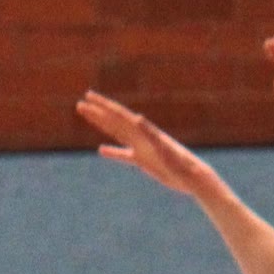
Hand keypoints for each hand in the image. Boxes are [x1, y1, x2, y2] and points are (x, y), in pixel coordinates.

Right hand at [76, 92, 217, 197]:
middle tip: (80, 104)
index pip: (119, 115)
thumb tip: (137, 118)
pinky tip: (101, 150)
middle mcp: (141, 135)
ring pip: (117, 133)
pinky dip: (112, 152)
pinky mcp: (144, 161)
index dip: (103, 105)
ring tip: (88, 117)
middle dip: (97, 112)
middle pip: (114, 121)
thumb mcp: (164, 149)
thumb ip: (150, 134)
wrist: (193, 177)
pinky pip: (124, 154)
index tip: (89, 96)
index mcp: (143, 130)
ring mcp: (141, 147)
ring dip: (102, 125)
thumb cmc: (180, 164)